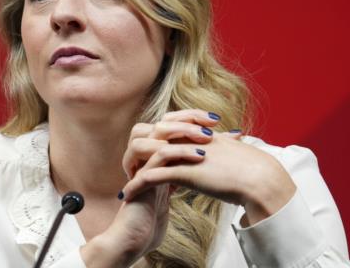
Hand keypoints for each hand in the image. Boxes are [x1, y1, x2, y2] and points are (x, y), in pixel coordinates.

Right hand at [81, 109, 219, 266]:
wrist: (138, 236)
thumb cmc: (156, 215)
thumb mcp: (177, 186)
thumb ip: (190, 167)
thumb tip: (216, 154)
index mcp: (153, 153)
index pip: (169, 122)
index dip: (190, 117)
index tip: (215, 120)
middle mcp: (145, 154)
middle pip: (161, 122)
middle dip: (187, 119)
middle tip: (211, 124)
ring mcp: (141, 163)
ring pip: (154, 133)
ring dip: (182, 132)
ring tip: (206, 138)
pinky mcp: (141, 176)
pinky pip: (158, 155)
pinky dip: (179, 152)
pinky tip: (200, 155)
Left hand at [121, 111, 296, 225]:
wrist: (261, 178)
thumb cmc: (251, 168)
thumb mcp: (231, 150)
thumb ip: (223, 143)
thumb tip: (230, 139)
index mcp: (195, 132)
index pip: (165, 131)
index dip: (152, 144)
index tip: (144, 160)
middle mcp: (185, 139)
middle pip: (149, 139)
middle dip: (136, 155)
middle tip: (129, 171)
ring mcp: (183, 154)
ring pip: (146, 157)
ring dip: (132, 171)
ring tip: (125, 185)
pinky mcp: (183, 171)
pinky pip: (151, 177)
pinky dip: (136, 185)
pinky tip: (127, 195)